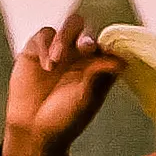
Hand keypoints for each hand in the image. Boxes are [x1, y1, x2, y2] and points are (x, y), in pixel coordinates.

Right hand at [0, 3, 118, 155]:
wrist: (33, 129)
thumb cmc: (65, 118)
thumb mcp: (85, 99)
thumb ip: (99, 76)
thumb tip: (122, 61)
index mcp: (98, 65)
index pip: (108, 42)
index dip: (109, 41)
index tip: (103, 50)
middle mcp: (80, 54)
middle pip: (88, 28)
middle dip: (86, 35)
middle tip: (84, 48)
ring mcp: (59, 49)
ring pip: (69, 26)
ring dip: (65, 38)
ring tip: (56, 61)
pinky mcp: (37, 49)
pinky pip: (45, 34)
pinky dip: (46, 45)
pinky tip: (47, 66)